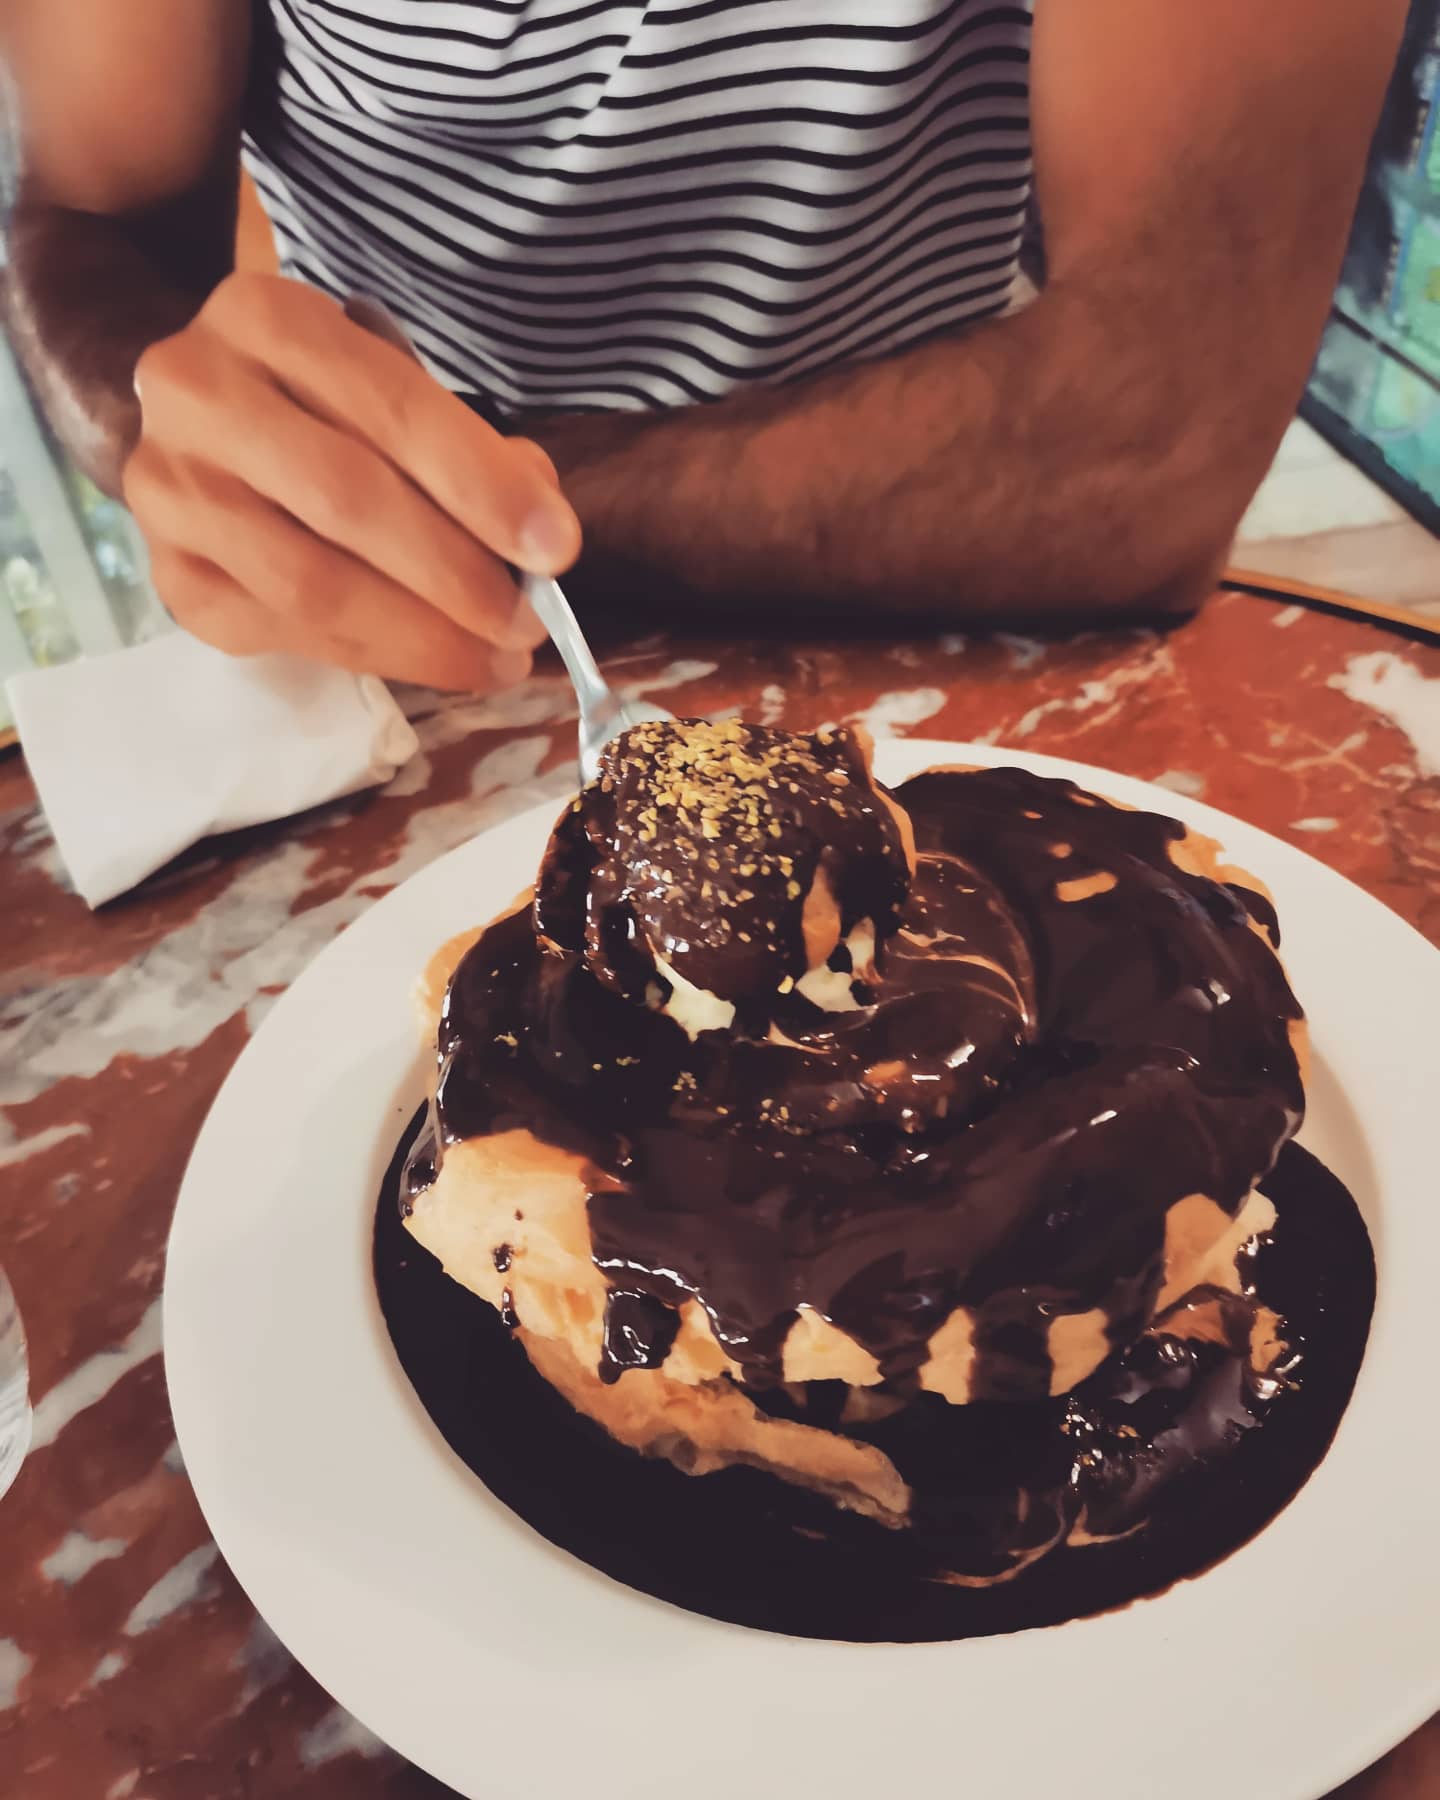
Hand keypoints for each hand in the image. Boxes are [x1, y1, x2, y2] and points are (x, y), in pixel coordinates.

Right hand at [124, 272, 580, 689]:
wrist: (202, 426)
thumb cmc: (323, 406)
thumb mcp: (392, 391)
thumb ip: (467, 451)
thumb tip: (537, 537)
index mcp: (268, 318)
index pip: (393, 408)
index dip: (483, 485)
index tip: (558, 548)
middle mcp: (198, 393)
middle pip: (348, 499)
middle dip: (456, 574)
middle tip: (528, 622)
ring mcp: (170, 490)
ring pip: (311, 582)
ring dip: (422, 634)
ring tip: (496, 658)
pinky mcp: (172, 575)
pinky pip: (285, 631)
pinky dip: (374, 655)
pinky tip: (434, 661)